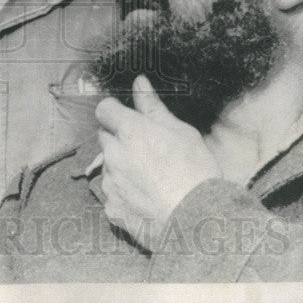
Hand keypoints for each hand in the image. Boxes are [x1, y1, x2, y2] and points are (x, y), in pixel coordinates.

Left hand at [95, 75, 221, 250]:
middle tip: (146, 150)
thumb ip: (153, 107)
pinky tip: (146, 197)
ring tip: (151, 178)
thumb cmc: (196, 172)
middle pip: (104, 137)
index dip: (115, 112)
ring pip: (107, 165)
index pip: (104, 109)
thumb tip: (139, 81)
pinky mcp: (111, 207)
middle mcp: (114, 154)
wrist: (199, 221)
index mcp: (130, 131)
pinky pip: (111, 193)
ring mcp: (110, 183)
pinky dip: (123, 192)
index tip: (128, 118)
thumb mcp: (181, 132)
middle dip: (119, 139)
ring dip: (121, 166)